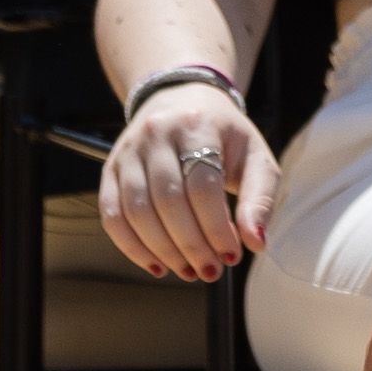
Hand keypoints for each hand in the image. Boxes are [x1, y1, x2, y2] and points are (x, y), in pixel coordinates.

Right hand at [98, 83, 279, 281]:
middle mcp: (157, 134)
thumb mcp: (254, 156)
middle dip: (190, 245)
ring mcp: (129, 150)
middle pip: (168, 201)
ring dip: (162, 251)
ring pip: (137, 211)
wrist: (182, 99)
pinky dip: (132, 247)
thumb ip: (260, 198)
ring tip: (188, 270)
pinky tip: (156, 265)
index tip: (232, 255)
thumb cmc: (223, 136)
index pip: (203, 186)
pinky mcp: (111, 168)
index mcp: (198, 126)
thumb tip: (256, 243)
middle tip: (210, 270)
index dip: (216, 228)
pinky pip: (112, 215)